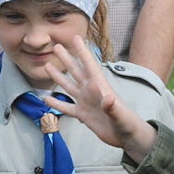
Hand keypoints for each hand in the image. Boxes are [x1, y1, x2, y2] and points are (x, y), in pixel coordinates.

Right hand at [43, 36, 157, 162]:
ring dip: (58, 77)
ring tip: (47, 66)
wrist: (125, 136)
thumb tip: (108, 98)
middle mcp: (90, 91)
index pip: (89, 65)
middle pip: (76, 71)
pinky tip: (46, 99)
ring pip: (68, 86)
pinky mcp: (82, 114)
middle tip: (56, 46)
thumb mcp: (119, 113)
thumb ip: (112, 106)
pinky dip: (57, 104)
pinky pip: (66, 108)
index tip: (75, 37)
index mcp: (99, 86)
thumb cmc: (126, 121)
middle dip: (66, 59)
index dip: (82, 51)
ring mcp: (85, 102)